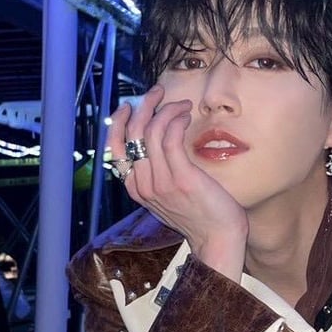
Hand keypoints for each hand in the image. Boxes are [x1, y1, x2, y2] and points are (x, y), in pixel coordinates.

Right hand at [107, 87, 247, 279]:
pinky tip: (186, 116)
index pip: (114, 147)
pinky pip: (171, 138)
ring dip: (166, 110)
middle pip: (132, 134)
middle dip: (143, 105)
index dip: (120, 121)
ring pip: (152, 132)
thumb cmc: (198, 215)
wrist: (217, 239)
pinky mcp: (181, 178)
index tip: (132, 104)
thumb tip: (157, 141)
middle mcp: (142, 185)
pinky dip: (176, 120)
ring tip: (182, 105)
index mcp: (135, 189)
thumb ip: (157, 174)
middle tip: (157, 92)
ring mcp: (160, 183)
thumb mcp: (167, 195)